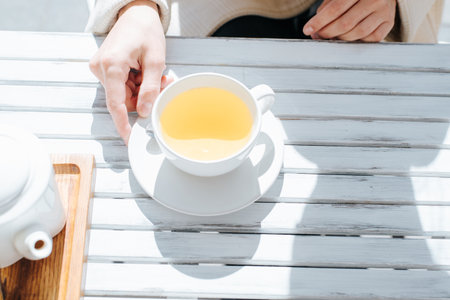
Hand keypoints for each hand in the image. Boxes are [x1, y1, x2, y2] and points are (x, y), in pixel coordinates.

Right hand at [89, 0, 168, 143]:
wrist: (136, 14)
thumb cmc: (145, 31)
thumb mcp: (155, 61)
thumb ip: (150, 89)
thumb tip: (144, 112)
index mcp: (112, 65)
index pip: (116, 104)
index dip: (123, 124)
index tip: (129, 138)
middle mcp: (101, 67)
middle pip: (122, 99)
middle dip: (142, 98)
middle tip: (161, 84)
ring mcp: (100, 67)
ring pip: (123, 94)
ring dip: (140, 90)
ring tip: (154, 75)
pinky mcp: (103, 67)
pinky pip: (120, 86)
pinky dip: (134, 84)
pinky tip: (143, 73)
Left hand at [303, 0, 395, 41]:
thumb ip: (326, 10)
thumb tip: (314, 32)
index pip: (336, 8)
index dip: (320, 21)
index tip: (308, 30)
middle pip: (346, 23)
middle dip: (328, 32)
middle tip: (318, 35)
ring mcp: (384, 11)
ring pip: (357, 33)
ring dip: (340, 38)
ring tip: (332, 36)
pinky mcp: (389, 23)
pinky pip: (370, 39)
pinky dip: (356, 41)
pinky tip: (349, 37)